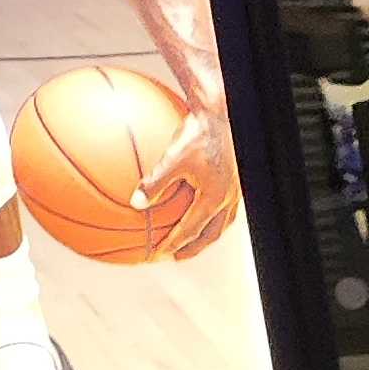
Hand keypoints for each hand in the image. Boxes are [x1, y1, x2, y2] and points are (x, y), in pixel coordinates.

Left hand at [138, 76, 237, 258]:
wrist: (221, 113)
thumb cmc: (197, 132)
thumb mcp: (172, 157)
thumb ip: (155, 182)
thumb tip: (135, 203)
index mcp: (213, 198)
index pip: (191, 229)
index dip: (175, 244)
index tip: (159, 254)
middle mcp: (227, 198)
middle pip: (211, 233)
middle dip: (194, 247)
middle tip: (177, 256)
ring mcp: (233, 189)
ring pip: (222, 221)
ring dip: (207, 233)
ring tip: (194, 238)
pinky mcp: (233, 178)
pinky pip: (224, 204)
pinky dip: (212, 213)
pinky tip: (201, 205)